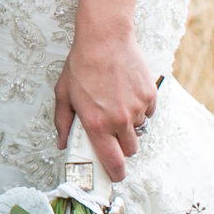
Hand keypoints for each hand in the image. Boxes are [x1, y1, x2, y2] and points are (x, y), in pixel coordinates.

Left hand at [53, 31, 157, 181]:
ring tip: (115, 104)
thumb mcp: (63, 94)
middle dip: (121, 147)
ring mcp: (137, 108)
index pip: (112, 162)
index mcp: (97, 124)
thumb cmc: (81, 65)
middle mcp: (119, 120)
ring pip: (138, 130)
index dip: (115, 173)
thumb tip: (62, 144)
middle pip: (129, 150)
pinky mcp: (150, 96)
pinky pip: (148, 112)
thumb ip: (63, 122)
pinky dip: (140, 109)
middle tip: (111, 133)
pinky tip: (126, 93)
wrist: (104, 38)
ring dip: (129, 125)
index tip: (114, 175)